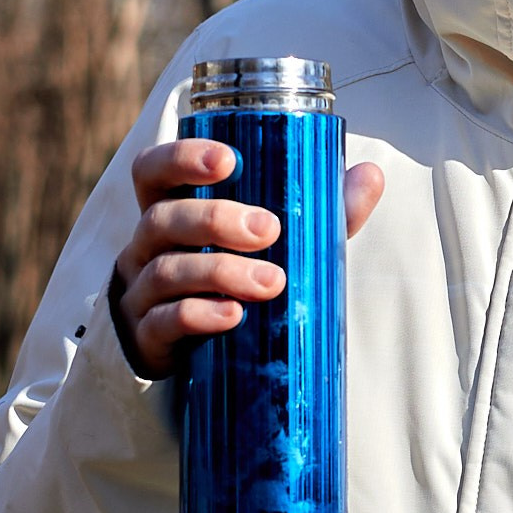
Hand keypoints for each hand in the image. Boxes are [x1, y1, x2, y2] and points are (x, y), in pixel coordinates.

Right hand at [109, 138, 385, 376]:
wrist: (196, 353)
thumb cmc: (234, 279)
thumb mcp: (275, 244)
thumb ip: (319, 212)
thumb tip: (369, 174)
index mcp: (171, 209)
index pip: (154, 170)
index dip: (181, 158)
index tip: (228, 160)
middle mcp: (148, 246)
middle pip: (163, 219)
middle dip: (216, 219)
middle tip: (268, 229)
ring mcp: (142, 294)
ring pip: (167, 271)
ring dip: (220, 272)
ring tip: (271, 282)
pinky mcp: (148, 339)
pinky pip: (164, 323)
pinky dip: (199, 316)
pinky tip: (233, 315)